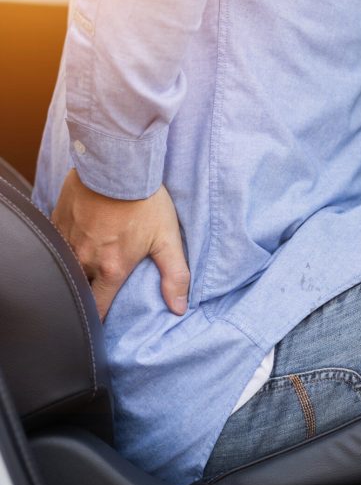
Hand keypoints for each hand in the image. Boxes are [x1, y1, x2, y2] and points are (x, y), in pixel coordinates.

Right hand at [52, 169, 189, 321]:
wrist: (118, 165)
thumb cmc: (146, 202)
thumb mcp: (168, 238)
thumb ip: (175, 275)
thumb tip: (179, 308)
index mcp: (111, 269)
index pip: (99, 309)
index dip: (102, 318)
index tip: (107, 319)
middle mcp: (84, 260)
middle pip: (81, 291)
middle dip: (89, 294)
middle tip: (101, 289)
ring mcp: (67, 242)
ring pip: (67, 269)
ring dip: (78, 271)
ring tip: (93, 264)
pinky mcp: (57, 224)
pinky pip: (57, 246)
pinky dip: (67, 249)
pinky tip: (81, 241)